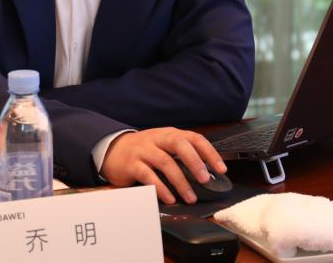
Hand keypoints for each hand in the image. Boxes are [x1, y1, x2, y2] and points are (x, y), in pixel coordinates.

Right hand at [100, 127, 226, 203]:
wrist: (112, 150)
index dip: (209, 152)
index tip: (221, 169)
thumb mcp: (163, 145)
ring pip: (165, 162)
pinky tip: (169, 199)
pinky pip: (148, 176)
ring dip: (180, 181)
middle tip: (205, 180)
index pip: (194, 138)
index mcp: (169, 133)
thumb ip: (181, 154)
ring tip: (190, 197)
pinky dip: (161, 188)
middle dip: (195, 162)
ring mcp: (143, 150)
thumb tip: (207, 171)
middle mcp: (157, 139)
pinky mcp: (131, 164)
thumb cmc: (144, 150)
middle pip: (179, 144)